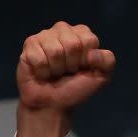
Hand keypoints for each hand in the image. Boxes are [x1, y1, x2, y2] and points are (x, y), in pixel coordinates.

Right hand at [16, 21, 115, 136]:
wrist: (53, 104)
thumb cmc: (76, 89)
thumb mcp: (101, 77)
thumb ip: (108, 61)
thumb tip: (93, 53)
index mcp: (82, 34)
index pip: (89, 40)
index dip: (87, 59)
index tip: (82, 68)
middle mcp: (62, 30)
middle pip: (72, 44)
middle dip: (71, 64)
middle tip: (67, 71)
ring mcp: (44, 36)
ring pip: (55, 50)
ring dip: (57, 69)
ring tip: (55, 72)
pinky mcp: (29, 45)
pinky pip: (40, 58)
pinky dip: (43, 71)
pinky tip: (42, 72)